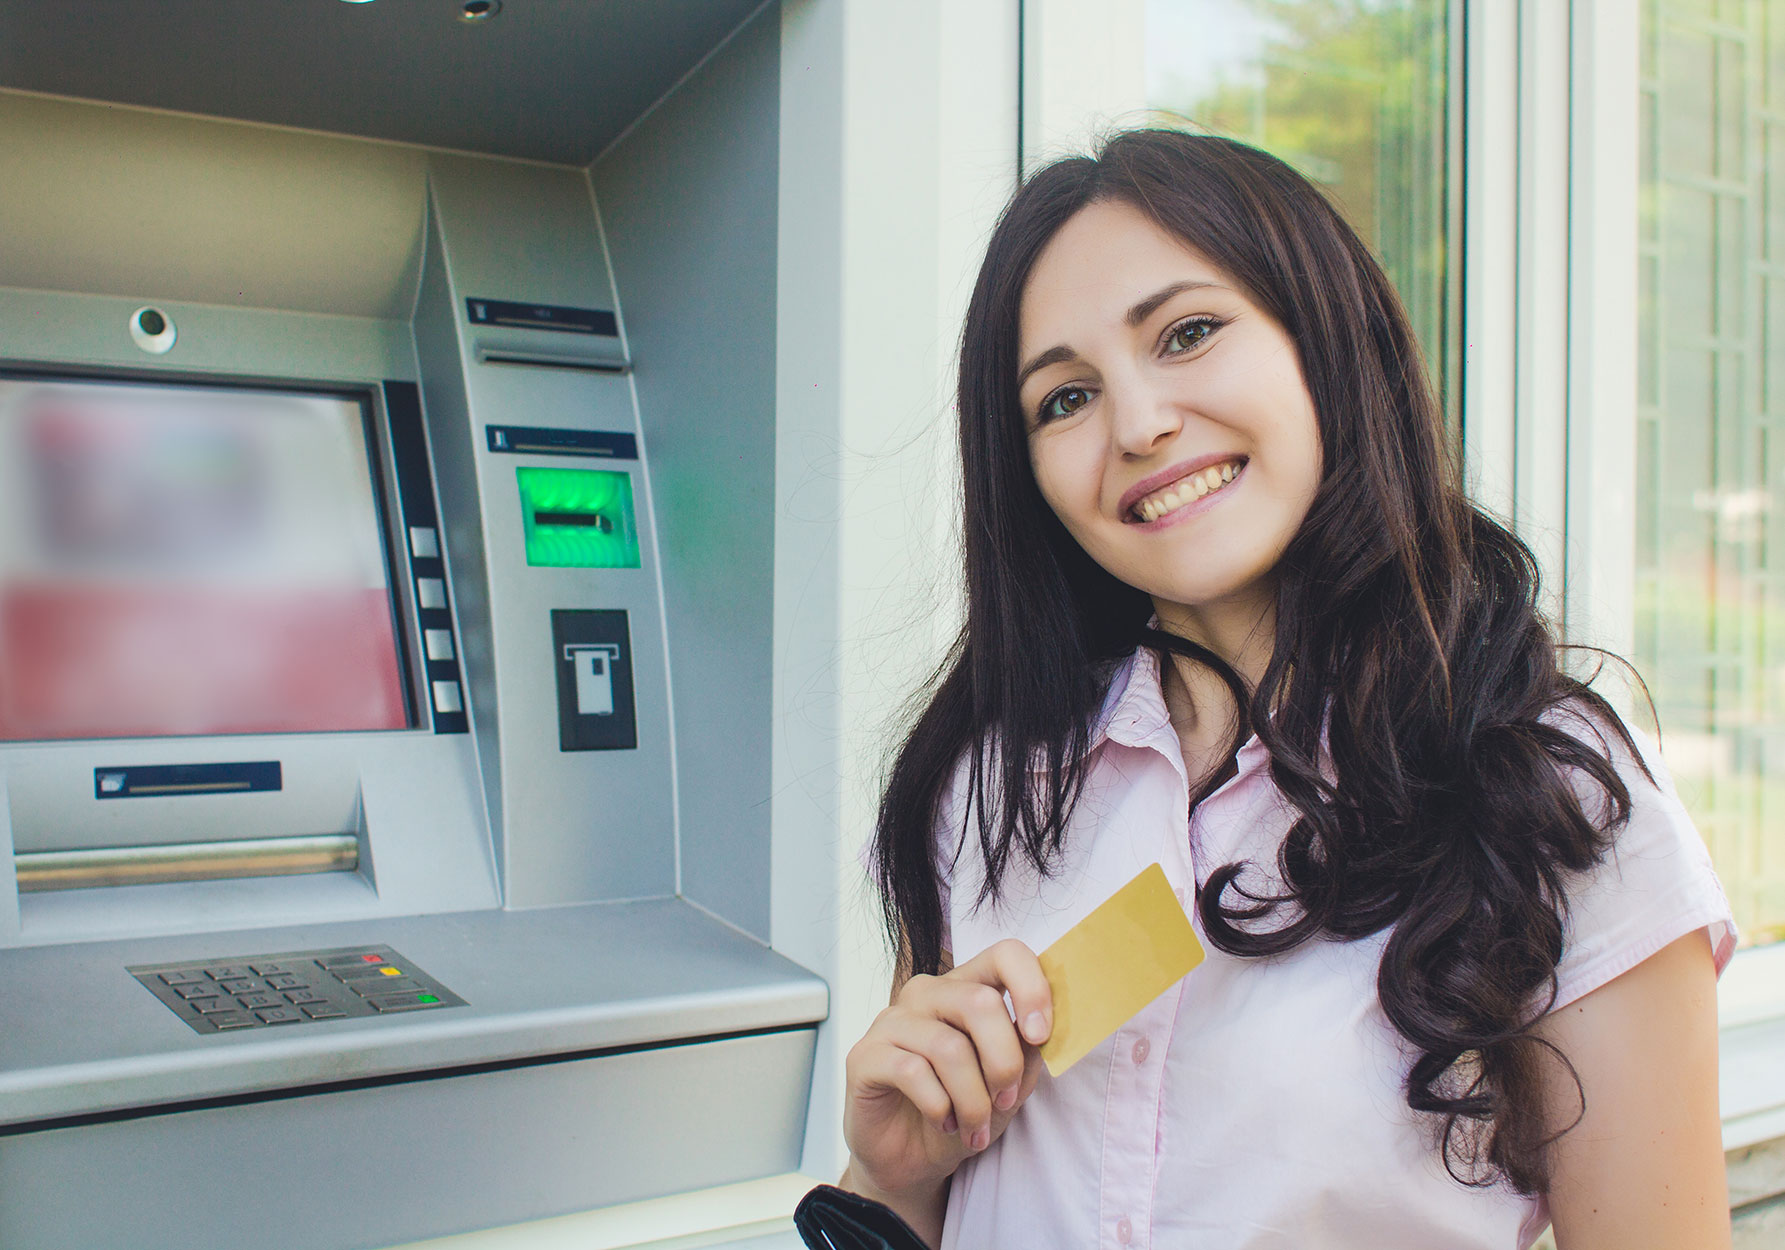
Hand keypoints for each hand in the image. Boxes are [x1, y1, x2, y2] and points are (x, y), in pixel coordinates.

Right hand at [843, 939, 1052, 1200]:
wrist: (911, 1160)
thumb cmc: (960, 1114)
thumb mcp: (1007, 1087)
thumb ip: (1026, 1053)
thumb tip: (1040, 1033)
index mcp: (965, 989)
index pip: (1004, 955)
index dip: (1031, 987)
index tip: (1041, 1036)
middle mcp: (926, 995)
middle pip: (979, 1001)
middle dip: (1004, 1062)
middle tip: (1005, 1101)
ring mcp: (891, 1021)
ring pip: (949, 1047)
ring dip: (973, 1100)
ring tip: (975, 1128)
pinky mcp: (865, 1055)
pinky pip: (912, 1071)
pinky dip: (939, 1106)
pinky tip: (942, 1121)